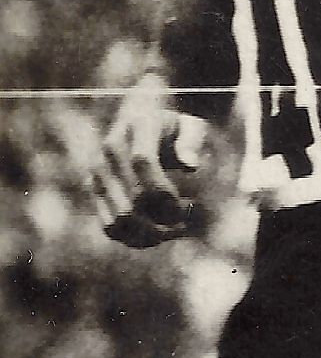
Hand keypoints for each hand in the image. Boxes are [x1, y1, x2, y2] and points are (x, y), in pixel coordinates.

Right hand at [93, 74, 206, 247]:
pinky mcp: (93, 190)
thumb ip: (191, 141)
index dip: (164, 190)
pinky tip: (159, 234)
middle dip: (163, 220)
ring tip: (175, 230)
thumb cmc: (172, 126)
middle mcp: (108, 153)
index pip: (143, 162)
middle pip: (130, 201)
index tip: (188, 204)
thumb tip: (191, 166)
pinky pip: (110, 227)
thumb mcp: (189, 125)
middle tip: (187, 219)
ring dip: (150, 235)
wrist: (138, 118)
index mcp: (135, 129)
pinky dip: (135, 239)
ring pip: (118, 221)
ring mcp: (96, 174)